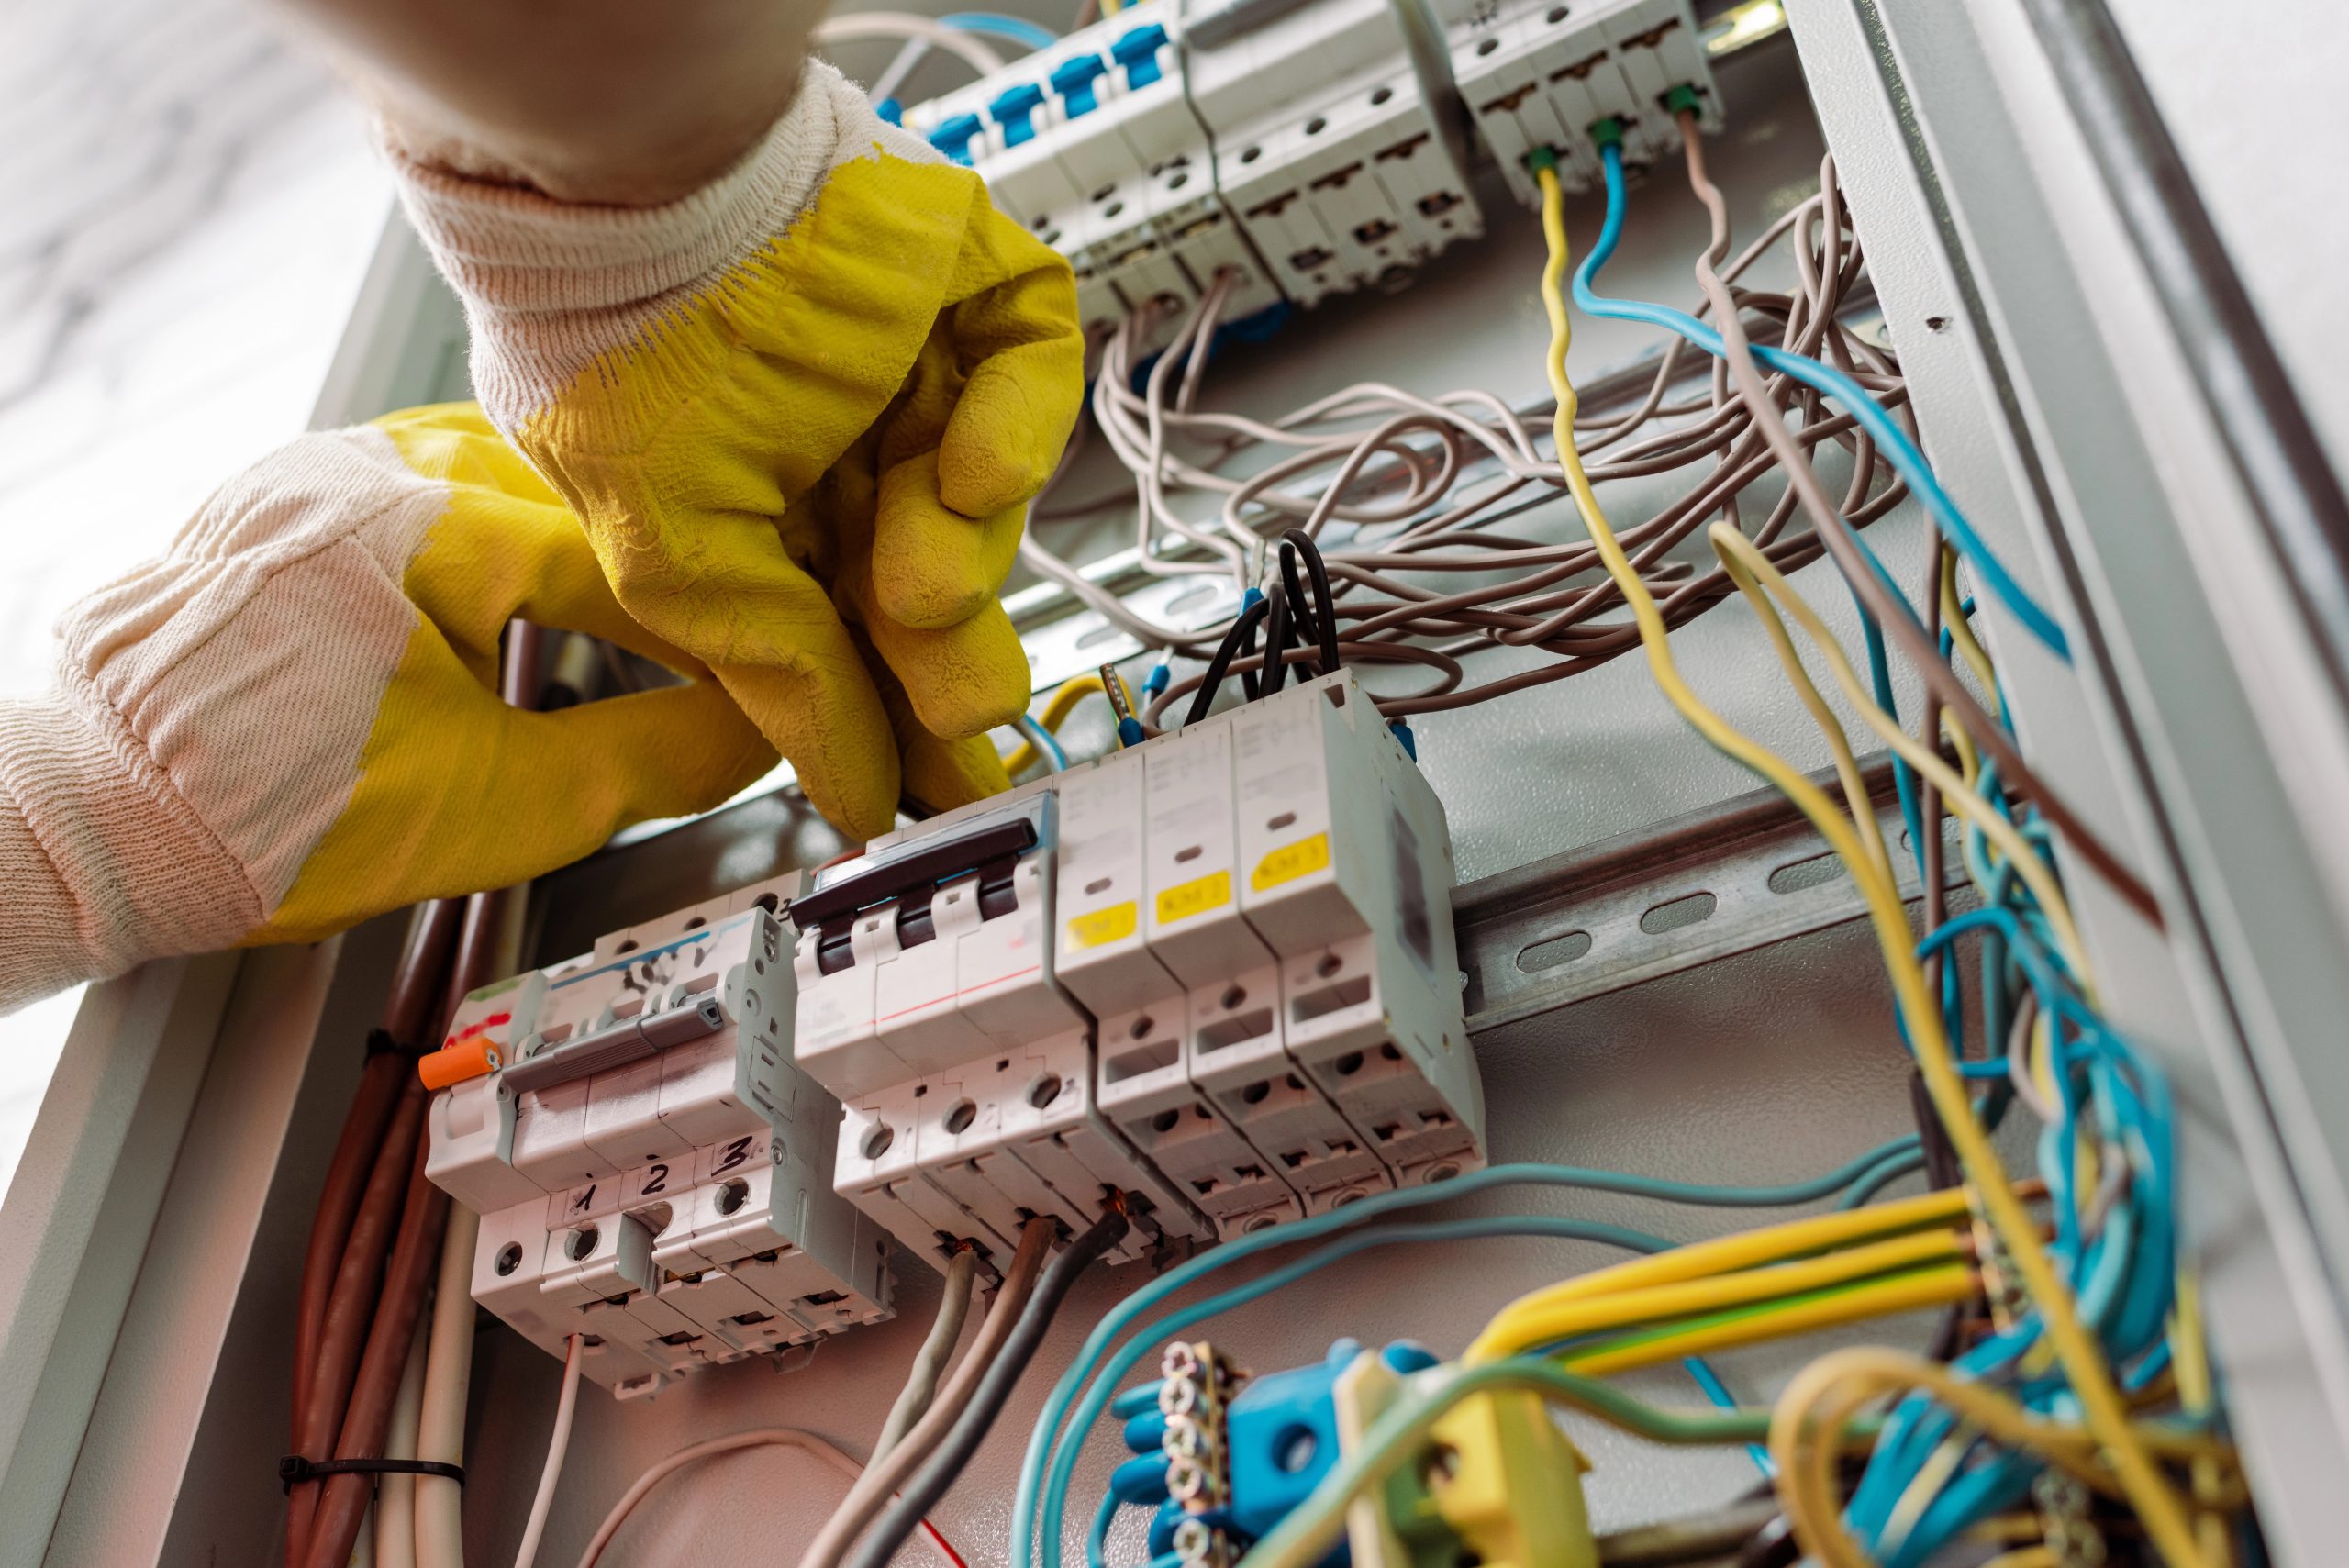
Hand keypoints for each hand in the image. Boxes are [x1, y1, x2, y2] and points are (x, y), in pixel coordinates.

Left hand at [3, 403, 773, 1007]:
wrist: (100, 819)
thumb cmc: (265, 814)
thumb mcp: (501, 807)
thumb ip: (652, 760)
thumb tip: (752, 735)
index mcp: (439, 522)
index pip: (642, 562)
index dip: (728, 629)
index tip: (777, 676)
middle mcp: (381, 465)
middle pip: (590, 493)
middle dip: (669, 568)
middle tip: (731, 637)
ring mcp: (327, 470)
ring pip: (515, 469)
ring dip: (590, 536)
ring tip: (646, 610)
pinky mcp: (292, 498)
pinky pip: (438, 479)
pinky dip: (509, 525)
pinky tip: (533, 583)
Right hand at [392, 62, 1085, 839]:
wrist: (641, 184)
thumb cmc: (615, 349)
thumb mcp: (682, 561)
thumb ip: (784, 679)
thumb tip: (851, 797)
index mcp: (752, 501)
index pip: (844, 622)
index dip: (890, 701)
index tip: (935, 784)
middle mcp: (833, 432)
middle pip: (929, 569)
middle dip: (945, 648)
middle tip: (961, 706)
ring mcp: (906, 352)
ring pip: (984, 485)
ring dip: (968, 549)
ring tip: (927, 580)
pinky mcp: (969, 278)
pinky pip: (1029, 362)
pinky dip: (1020, 427)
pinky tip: (973, 473)